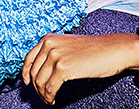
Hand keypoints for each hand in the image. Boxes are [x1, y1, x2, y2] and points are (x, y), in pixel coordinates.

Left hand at [22, 33, 138, 105]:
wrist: (113, 49)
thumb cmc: (94, 50)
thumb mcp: (68, 45)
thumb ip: (53, 53)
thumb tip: (40, 70)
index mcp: (48, 39)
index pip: (29, 58)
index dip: (26, 72)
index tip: (27, 82)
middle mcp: (49, 45)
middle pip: (33, 72)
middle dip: (36, 87)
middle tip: (43, 95)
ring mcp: (56, 56)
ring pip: (40, 82)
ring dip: (43, 94)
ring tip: (50, 99)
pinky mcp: (64, 68)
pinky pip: (50, 88)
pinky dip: (49, 96)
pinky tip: (54, 99)